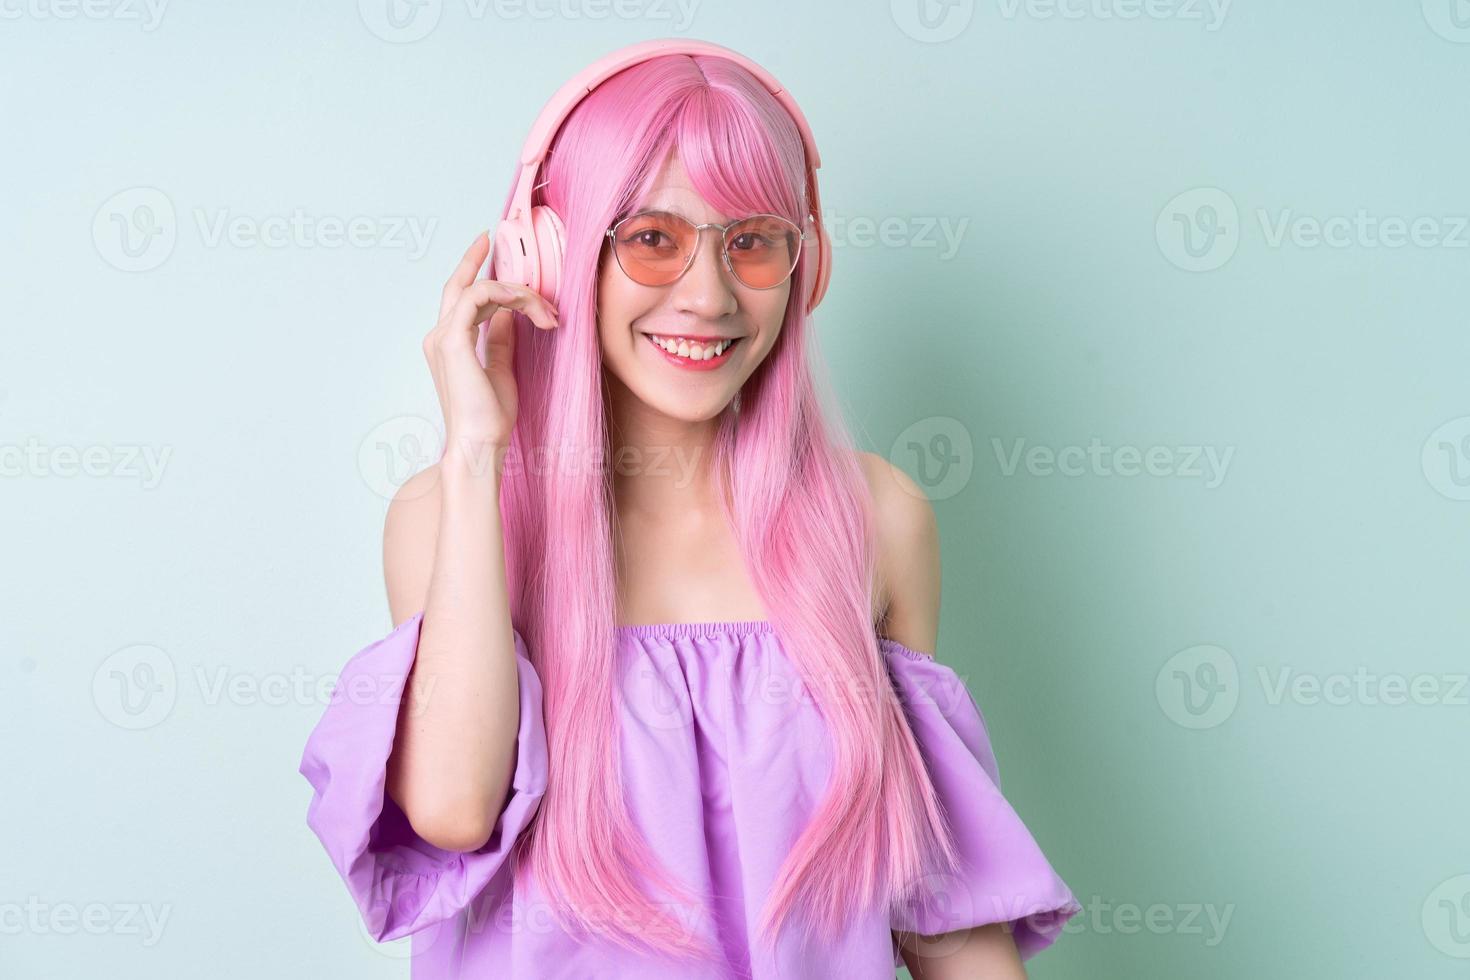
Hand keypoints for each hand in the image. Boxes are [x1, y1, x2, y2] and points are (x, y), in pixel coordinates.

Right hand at [422, 232, 558, 471]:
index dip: (472, 270)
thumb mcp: (500, 369)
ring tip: (546, 313)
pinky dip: (507, 294)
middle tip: (500, 244)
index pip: (459, 297)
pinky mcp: (452, 340)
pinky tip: (530, 306)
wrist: (480, 443)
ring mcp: (441, 337)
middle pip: (460, 285)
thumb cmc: (489, 418)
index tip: (488, 248)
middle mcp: (438, 336)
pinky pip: (479, 297)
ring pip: (478, 289)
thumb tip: (508, 316)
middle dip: (480, 261)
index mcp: (448, 344)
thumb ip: (499, 339)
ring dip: (517, 292)